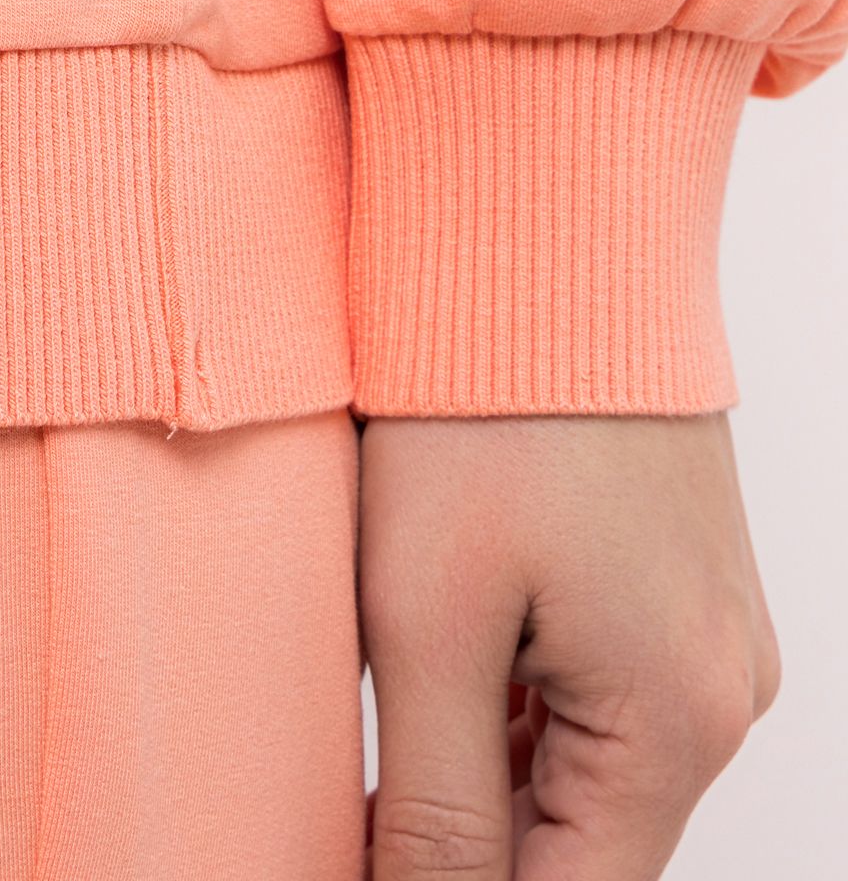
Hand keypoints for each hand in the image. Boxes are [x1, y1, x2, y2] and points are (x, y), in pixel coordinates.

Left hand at [359, 414, 778, 879]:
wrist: (545, 237)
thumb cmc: (481, 406)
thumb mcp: (427, 618)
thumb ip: (433, 802)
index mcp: (677, 727)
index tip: (351, 863)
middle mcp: (718, 695)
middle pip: (575, 845)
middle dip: (456, 840)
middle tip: (339, 803)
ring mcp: (700, 633)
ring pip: (572, 767)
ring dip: (472, 767)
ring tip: (370, 717)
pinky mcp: (666, 580)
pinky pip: (584, 686)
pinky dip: (500, 696)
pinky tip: (420, 658)